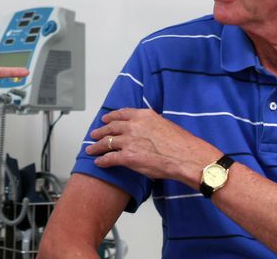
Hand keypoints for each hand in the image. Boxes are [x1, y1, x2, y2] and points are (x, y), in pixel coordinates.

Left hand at [86, 108, 219, 186]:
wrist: (185, 156)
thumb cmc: (181, 143)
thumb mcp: (165, 124)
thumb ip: (151, 124)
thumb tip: (147, 130)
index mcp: (143, 116)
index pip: (122, 113)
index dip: (111, 117)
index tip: (105, 119)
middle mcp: (133, 126)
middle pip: (111, 127)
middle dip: (101, 131)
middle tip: (94, 133)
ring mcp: (128, 141)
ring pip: (106, 142)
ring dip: (97, 146)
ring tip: (91, 149)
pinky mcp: (127, 157)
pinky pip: (109, 158)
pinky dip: (102, 160)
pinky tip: (98, 162)